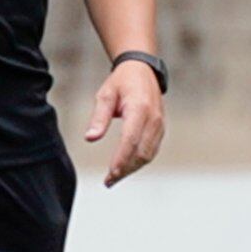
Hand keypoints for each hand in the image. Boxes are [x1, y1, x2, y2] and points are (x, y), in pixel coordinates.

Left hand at [83, 58, 165, 185]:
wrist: (142, 70)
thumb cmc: (121, 83)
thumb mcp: (105, 96)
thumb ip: (99, 118)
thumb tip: (90, 138)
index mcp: (140, 108)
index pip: (130, 140)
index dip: (121, 159)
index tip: (110, 173)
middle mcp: (154, 119)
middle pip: (141, 152)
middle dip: (125, 169)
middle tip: (108, 181)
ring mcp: (160, 125)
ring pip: (148, 155)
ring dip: (131, 169)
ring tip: (114, 178)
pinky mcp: (160, 129)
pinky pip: (151, 150)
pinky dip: (138, 162)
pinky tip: (125, 168)